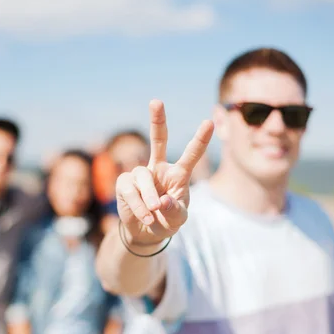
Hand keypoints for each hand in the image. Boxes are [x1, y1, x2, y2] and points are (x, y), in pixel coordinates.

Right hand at [116, 99, 213, 243]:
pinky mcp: (125, 183)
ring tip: (152, 212)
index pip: (191, 155)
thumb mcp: (177, 219)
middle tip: (156, 101)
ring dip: (148, 197)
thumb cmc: (167, 220)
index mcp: (178, 175)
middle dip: (157, 121)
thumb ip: (174, 210)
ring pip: (142, 176)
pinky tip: (144, 216)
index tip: (209, 122)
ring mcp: (141, 174)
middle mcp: (159, 169)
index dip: (200, 139)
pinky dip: (137, 205)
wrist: (145, 232)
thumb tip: (162, 200)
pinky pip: (129, 190)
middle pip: (158, 140)